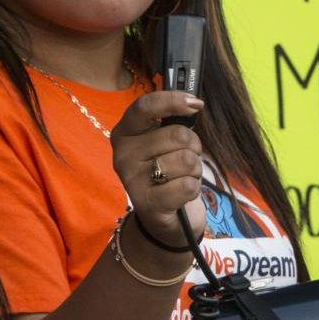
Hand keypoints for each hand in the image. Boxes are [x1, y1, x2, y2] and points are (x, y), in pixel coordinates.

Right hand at [111, 91, 206, 247]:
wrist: (162, 218)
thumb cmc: (166, 171)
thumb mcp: (162, 143)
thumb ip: (171, 121)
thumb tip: (193, 102)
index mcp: (124, 133)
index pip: (144, 107)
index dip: (172, 100)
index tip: (196, 103)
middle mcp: (122, 154)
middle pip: (178, 135)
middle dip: (193, 146)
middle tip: (185, 158)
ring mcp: (132, 180)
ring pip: (187, 160)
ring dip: (194, 169)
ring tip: (182, 177)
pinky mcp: (147, 203)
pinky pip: (187, 186)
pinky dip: (193, 189)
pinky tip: (180, 194)